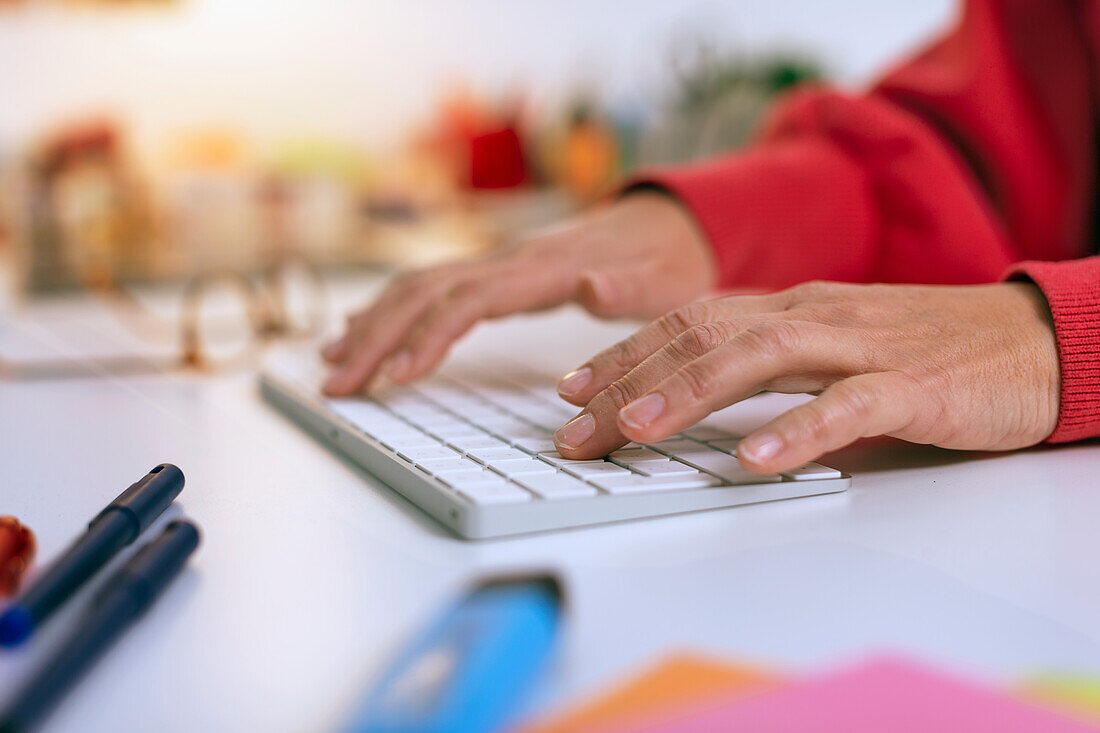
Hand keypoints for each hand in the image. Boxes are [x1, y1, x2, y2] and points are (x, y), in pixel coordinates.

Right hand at [321, 192, 714, 394]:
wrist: (668, 221)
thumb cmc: (666, 259)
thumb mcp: (662, 279)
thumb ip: (627, 288)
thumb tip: (589, 288)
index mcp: (543, 268)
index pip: (468, 300)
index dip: (427, 335)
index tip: (396, 377)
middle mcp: (509, 259)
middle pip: (425, 292)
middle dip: (377, 337)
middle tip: (338, 385)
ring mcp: (498, 262)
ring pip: (418, 287)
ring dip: (372, 324)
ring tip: (333, 363)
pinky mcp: (496, 272)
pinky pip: (430, 288)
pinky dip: (392, 310)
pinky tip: (364, 330)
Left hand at [552, 281, 1059, 472]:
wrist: (1034, 341)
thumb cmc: (928, 351)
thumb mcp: (834, 355)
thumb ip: (776, 378)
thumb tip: (712, 421)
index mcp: (790, 310)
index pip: (688, 323)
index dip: (624, 354)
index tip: (572, 389)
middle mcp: (812, 317)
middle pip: (701, 337)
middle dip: (627, 382)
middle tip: (572, 429)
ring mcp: (860, 346)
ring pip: (756, 359)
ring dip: (685, 395)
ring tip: (631, 431)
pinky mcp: (912, 385)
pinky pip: (846, 407)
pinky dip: (796, 430)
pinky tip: (753, 460)